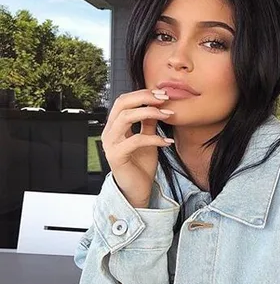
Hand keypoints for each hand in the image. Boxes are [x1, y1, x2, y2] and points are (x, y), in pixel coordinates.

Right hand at [101, 89, 173, 207]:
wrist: (137, 190)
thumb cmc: (140, 166)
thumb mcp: (148, 139)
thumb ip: (149, 123)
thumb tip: (158, 104)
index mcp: (115, 126)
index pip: (124, 100)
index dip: (142, 94)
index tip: (162, 94)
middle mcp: (109, 132)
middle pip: (122, 104)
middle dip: (144, 98)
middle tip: (164, 99)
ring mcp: (110, 144)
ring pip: (126, 118)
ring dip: (149, 113)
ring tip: (167, 116)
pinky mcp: (116, 156)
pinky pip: (135, 140)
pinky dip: (154, 138)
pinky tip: (167, 141)